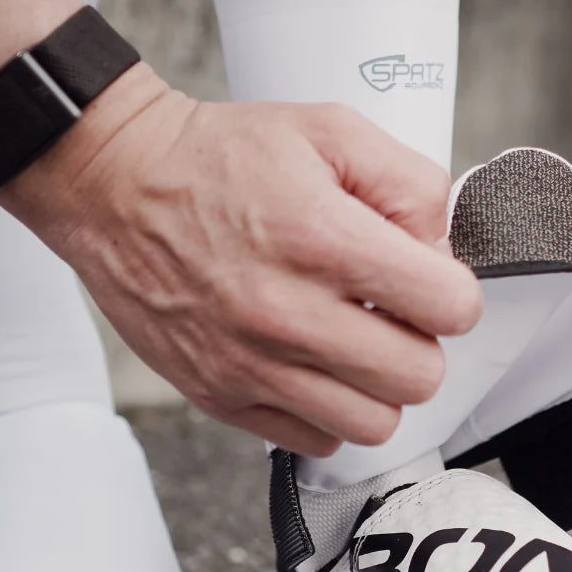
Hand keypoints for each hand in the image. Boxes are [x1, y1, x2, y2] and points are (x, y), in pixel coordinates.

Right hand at [0, 65, 482, 454]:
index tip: (430, 282)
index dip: (453, 293)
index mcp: (324, 239)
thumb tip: (441, 250)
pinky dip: (328, 411)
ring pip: (374, 424)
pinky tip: (314, 366)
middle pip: (419, 376)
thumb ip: (409, 183)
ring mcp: (252, 364)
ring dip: (378, 386)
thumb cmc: (220, 158)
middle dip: (421, 343)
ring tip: (355, 343)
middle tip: (392, 313)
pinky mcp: (222, 396)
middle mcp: (288, 313)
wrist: (117, 186)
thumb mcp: (330, 131)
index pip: (449, 307)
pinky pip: (315, 440)